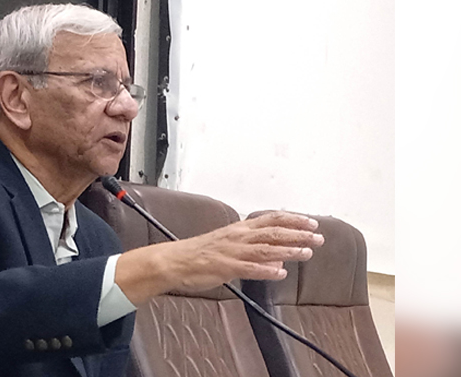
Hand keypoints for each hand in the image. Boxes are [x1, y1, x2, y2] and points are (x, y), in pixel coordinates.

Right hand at [116, 211, 323, 303]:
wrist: (175, 260)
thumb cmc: (200, 253)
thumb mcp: (229, 245)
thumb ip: (253, 250)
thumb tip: (278, 260)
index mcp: (239, 229)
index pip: (272, 219)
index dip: (293, 221)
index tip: (312, 223)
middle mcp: (239, 237)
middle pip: (273, 233)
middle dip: (298, 235)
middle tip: (318, 238)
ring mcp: (233, 252)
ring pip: (266, 249)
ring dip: (288, 251)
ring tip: (307, 253)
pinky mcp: (226, 267)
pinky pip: (249, 269)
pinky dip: (266, 271)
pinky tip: (281, 274)